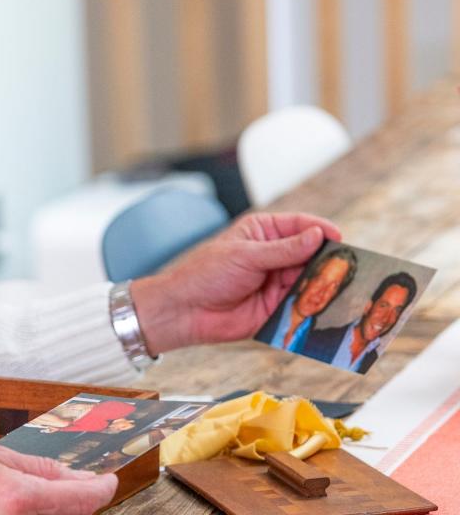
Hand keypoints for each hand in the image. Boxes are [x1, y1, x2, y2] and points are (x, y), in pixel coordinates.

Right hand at [0, 445, 116, 514]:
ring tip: (25, 500)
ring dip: (55, 512)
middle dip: (76, 502)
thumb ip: (38, 468)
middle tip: (71, 489)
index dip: (101, 489)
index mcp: (16, 497)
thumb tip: (76, 475)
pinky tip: (18, 510)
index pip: (80, 498)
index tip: (108, 482)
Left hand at [130, 212, 341, 354]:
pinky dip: (315, 306)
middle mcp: (274, 255)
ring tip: (345, 289)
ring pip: (311, 281)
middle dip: (328, 260)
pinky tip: (329, 308)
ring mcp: (277, 282)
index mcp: (263, 232)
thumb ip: (283, 250)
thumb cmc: (206, 274)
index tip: (339, 237)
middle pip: (311, 254)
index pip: (299, 225)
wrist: (185, 310)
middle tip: (350, 267)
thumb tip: (316, 235)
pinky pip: (302, 305)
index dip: (320, 229)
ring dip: (325, 285)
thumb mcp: (245, 255)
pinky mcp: (277, 308)